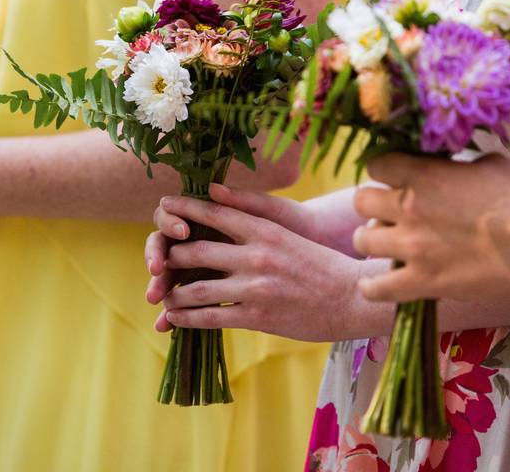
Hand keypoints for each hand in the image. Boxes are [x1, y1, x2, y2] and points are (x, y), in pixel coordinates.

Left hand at [146, 183, 324, 304]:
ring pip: (197, 289)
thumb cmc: (319, 263)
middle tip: (158, 262)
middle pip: (196, 251)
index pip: (214, 213)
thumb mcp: (286, 232)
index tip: (163, 206)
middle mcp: (256, 255)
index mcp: (264, 230)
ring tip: (162, 296)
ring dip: (173, 294)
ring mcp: (256, 287)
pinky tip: (174, 320)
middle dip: (170, 257)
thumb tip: (214, 190)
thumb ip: (250, 213)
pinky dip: (187, 319)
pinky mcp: (258, 316)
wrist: (351, 298)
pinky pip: (211, 317)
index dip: (183, 209)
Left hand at [352, 153, 509, 302]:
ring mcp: (411, 247)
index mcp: (422, 175)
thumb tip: (452, 166)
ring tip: (383, 244)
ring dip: (371, 240)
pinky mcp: (422, 281)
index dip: (384, 171)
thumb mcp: (487, 164)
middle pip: (361, 201)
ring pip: (363, 241)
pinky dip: (371, 287)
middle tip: (386, 212)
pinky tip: (372, 284)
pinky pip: (378, 288)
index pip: (376, 165)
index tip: (393, 178)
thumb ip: (458, 165)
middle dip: (372, 205)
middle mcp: (408, 208)